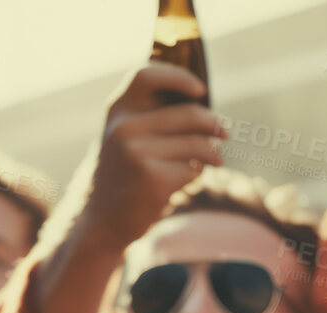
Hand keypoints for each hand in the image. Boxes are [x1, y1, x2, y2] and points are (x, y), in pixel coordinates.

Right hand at [79, 64, 222, 252]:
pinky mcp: (152, 179)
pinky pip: (193, 170)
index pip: (146, 76)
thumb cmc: (124, 177)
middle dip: (214, 124)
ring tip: (215, 161)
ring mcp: (137, 153)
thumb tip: (206, 110)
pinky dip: (197, 175)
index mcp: (117, 111)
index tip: (200, 90)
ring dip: (213, 153)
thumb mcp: (125, 139)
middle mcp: (124, 127)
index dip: (177, 77)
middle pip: (188, 114)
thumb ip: (152, 118)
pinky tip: (187, 182)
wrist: (101, 222)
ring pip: (197, 144)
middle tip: (225, 133)